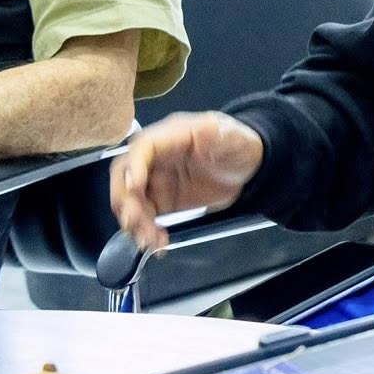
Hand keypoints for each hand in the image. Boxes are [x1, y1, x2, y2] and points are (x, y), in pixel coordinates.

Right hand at [111, 111, 264, 251]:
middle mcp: (157, 158)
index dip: (134, 167)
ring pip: (130, 200)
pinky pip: (144, 216)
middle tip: (137, 221)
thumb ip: (216, 134)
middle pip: (125, 175)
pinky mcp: (162, 200)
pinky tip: (158, 243)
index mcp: (171, 136)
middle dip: (126, 200)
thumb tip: (204, 130)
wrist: (248, 168)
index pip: (142, 148)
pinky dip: (146, 231)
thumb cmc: (239, 145)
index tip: (136, 189)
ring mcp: (157, 180)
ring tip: (151, 240)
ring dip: (135, 221)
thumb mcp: (233, 137)